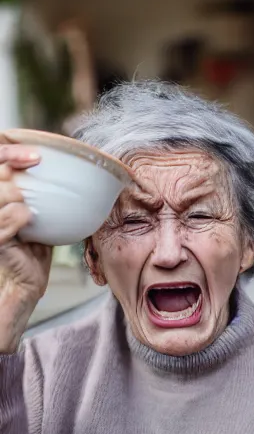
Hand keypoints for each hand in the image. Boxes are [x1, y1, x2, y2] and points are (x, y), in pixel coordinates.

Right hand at [0, 139, 51, 351]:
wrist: (27, 280)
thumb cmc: (34, 246)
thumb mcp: (38, 215)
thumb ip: (42, 193)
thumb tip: (67, 171)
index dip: (9, 153)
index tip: (36, 156)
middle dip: (19, 173)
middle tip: (36, 179)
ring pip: (5, 193)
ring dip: (24, 197)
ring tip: (32, 211)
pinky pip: (12, 215)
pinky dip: (25, 216)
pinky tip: (30, 222)